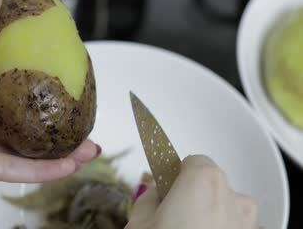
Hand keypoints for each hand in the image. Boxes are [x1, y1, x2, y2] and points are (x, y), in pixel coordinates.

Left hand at [0, 0, 98, 225]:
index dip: (12, 52)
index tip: (40, 45)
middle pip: (5, 103)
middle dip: (36, 101)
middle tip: (67, 95)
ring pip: (14, 139)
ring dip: (49, 140)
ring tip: (83, 137)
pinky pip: (7, 166)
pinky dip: (38, 168)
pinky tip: (67, 163)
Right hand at [126, 155, 258, 228]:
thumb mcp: (139, 221)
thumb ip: (150, 197)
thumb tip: (157, 194)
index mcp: (203, 181)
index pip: (192, 162)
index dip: (176, 175)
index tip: (166, 188)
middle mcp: (233, 198)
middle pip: (212, 185)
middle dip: (193, 197)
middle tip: (171, 219)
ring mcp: (247, 224)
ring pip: (226, 209)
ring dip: (210, 217)